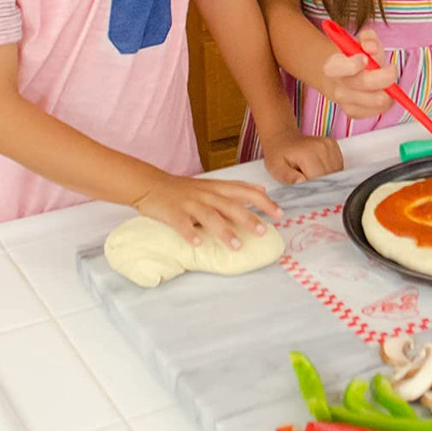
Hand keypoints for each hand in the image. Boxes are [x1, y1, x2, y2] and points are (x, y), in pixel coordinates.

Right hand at [132, 172, 282, 248]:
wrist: (152, 184)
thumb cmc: (185, 188)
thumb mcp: (213, 184)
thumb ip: (236, 188)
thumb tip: (261, 189)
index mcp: (217, 188)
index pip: (245, 192)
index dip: (263, 202)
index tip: (280, 214)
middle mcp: (206, 194)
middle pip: (231, 205)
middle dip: (248, 218)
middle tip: (263, 231)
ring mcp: (189, 204)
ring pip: (210, 216)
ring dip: (224, 231)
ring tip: (236, 246)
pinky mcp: (173, 213)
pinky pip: (182, 224)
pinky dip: (191, 234)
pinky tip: (199, 244)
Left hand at [263, 132, 343, 185]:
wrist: (282, 139)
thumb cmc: (278, 155)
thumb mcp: (276, 168)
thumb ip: (288, 177)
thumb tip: (302, 183)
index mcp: (308, 153)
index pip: (320, 179)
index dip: (314, 190)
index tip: (307, 194)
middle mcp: (322, 147)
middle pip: (330, 177)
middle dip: (321, 186)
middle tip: (308, 188)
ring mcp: (330, 145)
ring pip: (337, 173)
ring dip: (327, 180)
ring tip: (311, 177)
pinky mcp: (334, 146)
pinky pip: (338, 167)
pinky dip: (331, 173)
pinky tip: (318, 171)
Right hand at [320, 27, 396, 120]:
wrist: (338, 77)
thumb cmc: (353, 57)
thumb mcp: (360, 41)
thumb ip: (368, 38)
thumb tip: (371, 48)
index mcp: (333, 66)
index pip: (340, 68)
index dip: (354, 64)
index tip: (366, 58)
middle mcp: (337, 87)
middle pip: (365, 85)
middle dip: (385, 75)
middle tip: (391, 68)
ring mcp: (345, 102)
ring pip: (377, 100)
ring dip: (389, 89)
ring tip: (387, 79)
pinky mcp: (354, 113)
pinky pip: (379, 110)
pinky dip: (388, 101)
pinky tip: (384, 91)